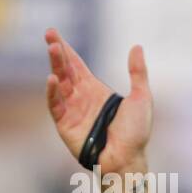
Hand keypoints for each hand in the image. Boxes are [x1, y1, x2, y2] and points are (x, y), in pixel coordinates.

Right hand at [45, 28, 152, 172]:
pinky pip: (56, 105)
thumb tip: (137, 47)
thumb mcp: (142, 98)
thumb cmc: (136, 133)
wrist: (128, 159)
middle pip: (65, 69)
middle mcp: (80, 97)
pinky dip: (53, 92)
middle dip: (57, 51)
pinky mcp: (65, 124)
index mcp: (95, 90)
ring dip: (56, 66)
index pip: (76, 65)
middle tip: (49, 33)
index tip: (54, 33)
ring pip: (59, 83)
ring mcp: (71, 110)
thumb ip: (137, 73)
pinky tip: (53, 78)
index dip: (66, 49)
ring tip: (53, 49)